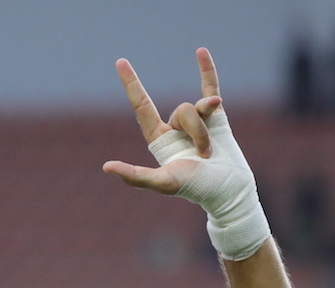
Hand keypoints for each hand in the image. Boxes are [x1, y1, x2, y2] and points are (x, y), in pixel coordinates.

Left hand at [102, 47, 222, 194]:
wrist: (228, 189)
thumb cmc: (194, 188)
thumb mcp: (162, 183)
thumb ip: (135, 176)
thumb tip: (106, 167)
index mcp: (159, 137)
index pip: (141, 104)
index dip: (132, 83)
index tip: (121, 62)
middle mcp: (175, 126)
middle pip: (182, 111)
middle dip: (196, 131)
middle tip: (203, 155)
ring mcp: (196, 119)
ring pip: (199, 108)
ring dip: (207, 132)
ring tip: (212, 153)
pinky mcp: (216, 116)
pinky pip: (210, 88)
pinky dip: (206, 70)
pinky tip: (200, 51)